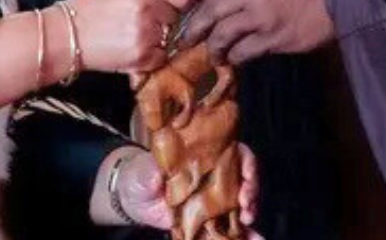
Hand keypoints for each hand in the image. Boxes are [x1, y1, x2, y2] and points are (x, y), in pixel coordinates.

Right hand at [66, 0, 197, 73]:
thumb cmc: (89, 7)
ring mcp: (145, 34)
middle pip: (176, 15)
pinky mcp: (141, 58)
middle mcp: (147, 8)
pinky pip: (161, 56)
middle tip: (144, 19)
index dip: (183, 0)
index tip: (180, 4)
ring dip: (158, 37)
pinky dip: (152, 55)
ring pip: (169, 37)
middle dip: (165, 17)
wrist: (64, 35)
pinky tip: (132, 47)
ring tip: (132, 33)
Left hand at [113, 144, 260, 232]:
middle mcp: (215, 174)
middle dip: (251, 193)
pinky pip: (231, 228)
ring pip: (242, 204)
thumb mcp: (142, 171)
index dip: (246, 164)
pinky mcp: (210, 221)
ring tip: (250, 228)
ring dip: (251, 215)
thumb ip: (149, 173)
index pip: (236, 153)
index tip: (246, 178)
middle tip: (246, 209)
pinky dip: (246, 235)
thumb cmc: (140, 175)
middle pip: (244, 179)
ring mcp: (214, 199)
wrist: (134, 199)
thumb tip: (157, 177)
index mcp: (205, 155)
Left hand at [184, 0, 335, 64]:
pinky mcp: (274, 39)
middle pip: (211, 14)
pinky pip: (245, 52)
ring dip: (215, 49)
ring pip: (223, 36)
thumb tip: (224, 0)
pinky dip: (236, 57)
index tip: (192, 21)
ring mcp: (262, 17)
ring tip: (215, 55)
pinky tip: (235, 59)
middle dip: (195, 31)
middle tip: (187, 42)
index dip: (199, 10)